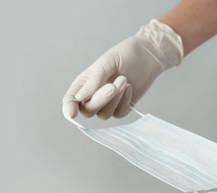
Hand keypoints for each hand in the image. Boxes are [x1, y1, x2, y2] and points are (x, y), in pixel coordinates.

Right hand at [62, 19, 182, 119]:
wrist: (147, 55)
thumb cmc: (124, 55)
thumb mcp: (106, 63)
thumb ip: (93, 81)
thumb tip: (79, 98)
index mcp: (83, 83)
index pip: (71, 100)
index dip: (68, 108)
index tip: (72, 113)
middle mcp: (93, 96)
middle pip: (88, 110)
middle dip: (100, 100)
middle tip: (113, 86)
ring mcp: (108, 103)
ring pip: (104, 114)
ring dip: (115, 99)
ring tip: (124, 80)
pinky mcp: (122, 108)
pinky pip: (119, 114)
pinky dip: (124, 101)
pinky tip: (130, 87)